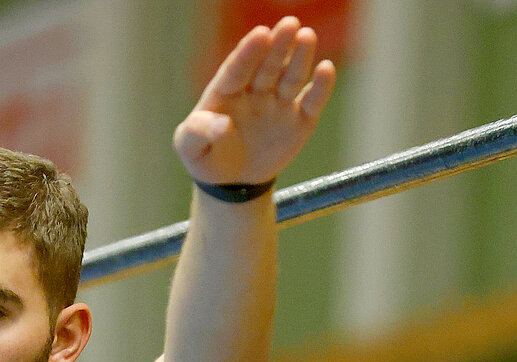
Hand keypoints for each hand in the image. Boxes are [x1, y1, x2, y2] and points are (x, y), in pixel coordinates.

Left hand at [174, 16, 336, 188]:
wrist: (232, 183)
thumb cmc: (207, 157)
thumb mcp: (189, 148)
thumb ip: (198, 133)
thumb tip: (221, 124)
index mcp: (226, 91)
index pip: (237, 69)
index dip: (248, 52)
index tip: (260, 34)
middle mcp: (254, 91)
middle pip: (267, 65)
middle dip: (278, 45)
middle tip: (290, 24)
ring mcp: (278, 103)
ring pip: (290, 77)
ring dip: (299, 57)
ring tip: (307, 37)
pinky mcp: (299, 121)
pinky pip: (312, 102)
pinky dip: (321, 87)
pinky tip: (326, 70)